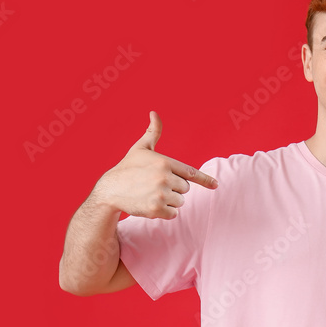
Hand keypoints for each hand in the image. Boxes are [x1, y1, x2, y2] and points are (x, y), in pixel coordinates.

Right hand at [92, 111, 217, 218]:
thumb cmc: (128, 167)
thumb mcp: (141, 148)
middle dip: (174, 188)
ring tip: (151, 194)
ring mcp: (161, 194)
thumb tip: (154, 113)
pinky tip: (150, 204)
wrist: (110, 190)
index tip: (215, 185)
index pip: (190, 173)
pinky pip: (173, 214)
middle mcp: (165, 177)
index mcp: (165, 162)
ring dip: (169, 201)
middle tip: (155, 185)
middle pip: (185, 188)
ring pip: (180, 202)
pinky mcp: (156, 209)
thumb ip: (153, 132)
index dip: (204, 180)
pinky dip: (164, 212)